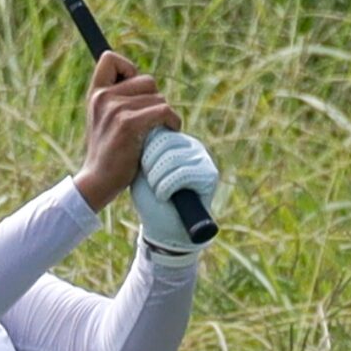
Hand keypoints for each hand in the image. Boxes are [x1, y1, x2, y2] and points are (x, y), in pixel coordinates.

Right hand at [71, 52, 176, 210]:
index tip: (133, 90)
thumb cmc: (108, 152)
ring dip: (164, 114)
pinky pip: (163, 111)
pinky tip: (169, 131)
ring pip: (159, 97)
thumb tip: (146, 83)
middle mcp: (103, 97)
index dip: (128, 69)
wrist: (98, 181)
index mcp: (95, 94)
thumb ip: (116, 99)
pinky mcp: (128, 124)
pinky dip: (172, 121)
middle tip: (148, 120)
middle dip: (154, 98)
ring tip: (155, 131)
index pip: (110, 58)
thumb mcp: (103, 119)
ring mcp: (115, 109)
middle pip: (147, 79)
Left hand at [131, 128, 218, 255]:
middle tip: (150, 184)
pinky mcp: (210, 174)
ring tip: (157, 191)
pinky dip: (165, 187)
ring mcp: (203, 158)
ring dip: (156, 179)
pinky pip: (182, 172)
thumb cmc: (148, 197)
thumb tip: (143, 122)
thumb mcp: (140, 167)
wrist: (162, 227)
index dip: (143, 153)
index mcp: (174, 139)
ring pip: (171, 158)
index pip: (156, 129)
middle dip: (149, 166)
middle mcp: (191, 145)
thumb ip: (143, 144)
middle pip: (164, 141)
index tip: (141, 171)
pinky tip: (164, 196)